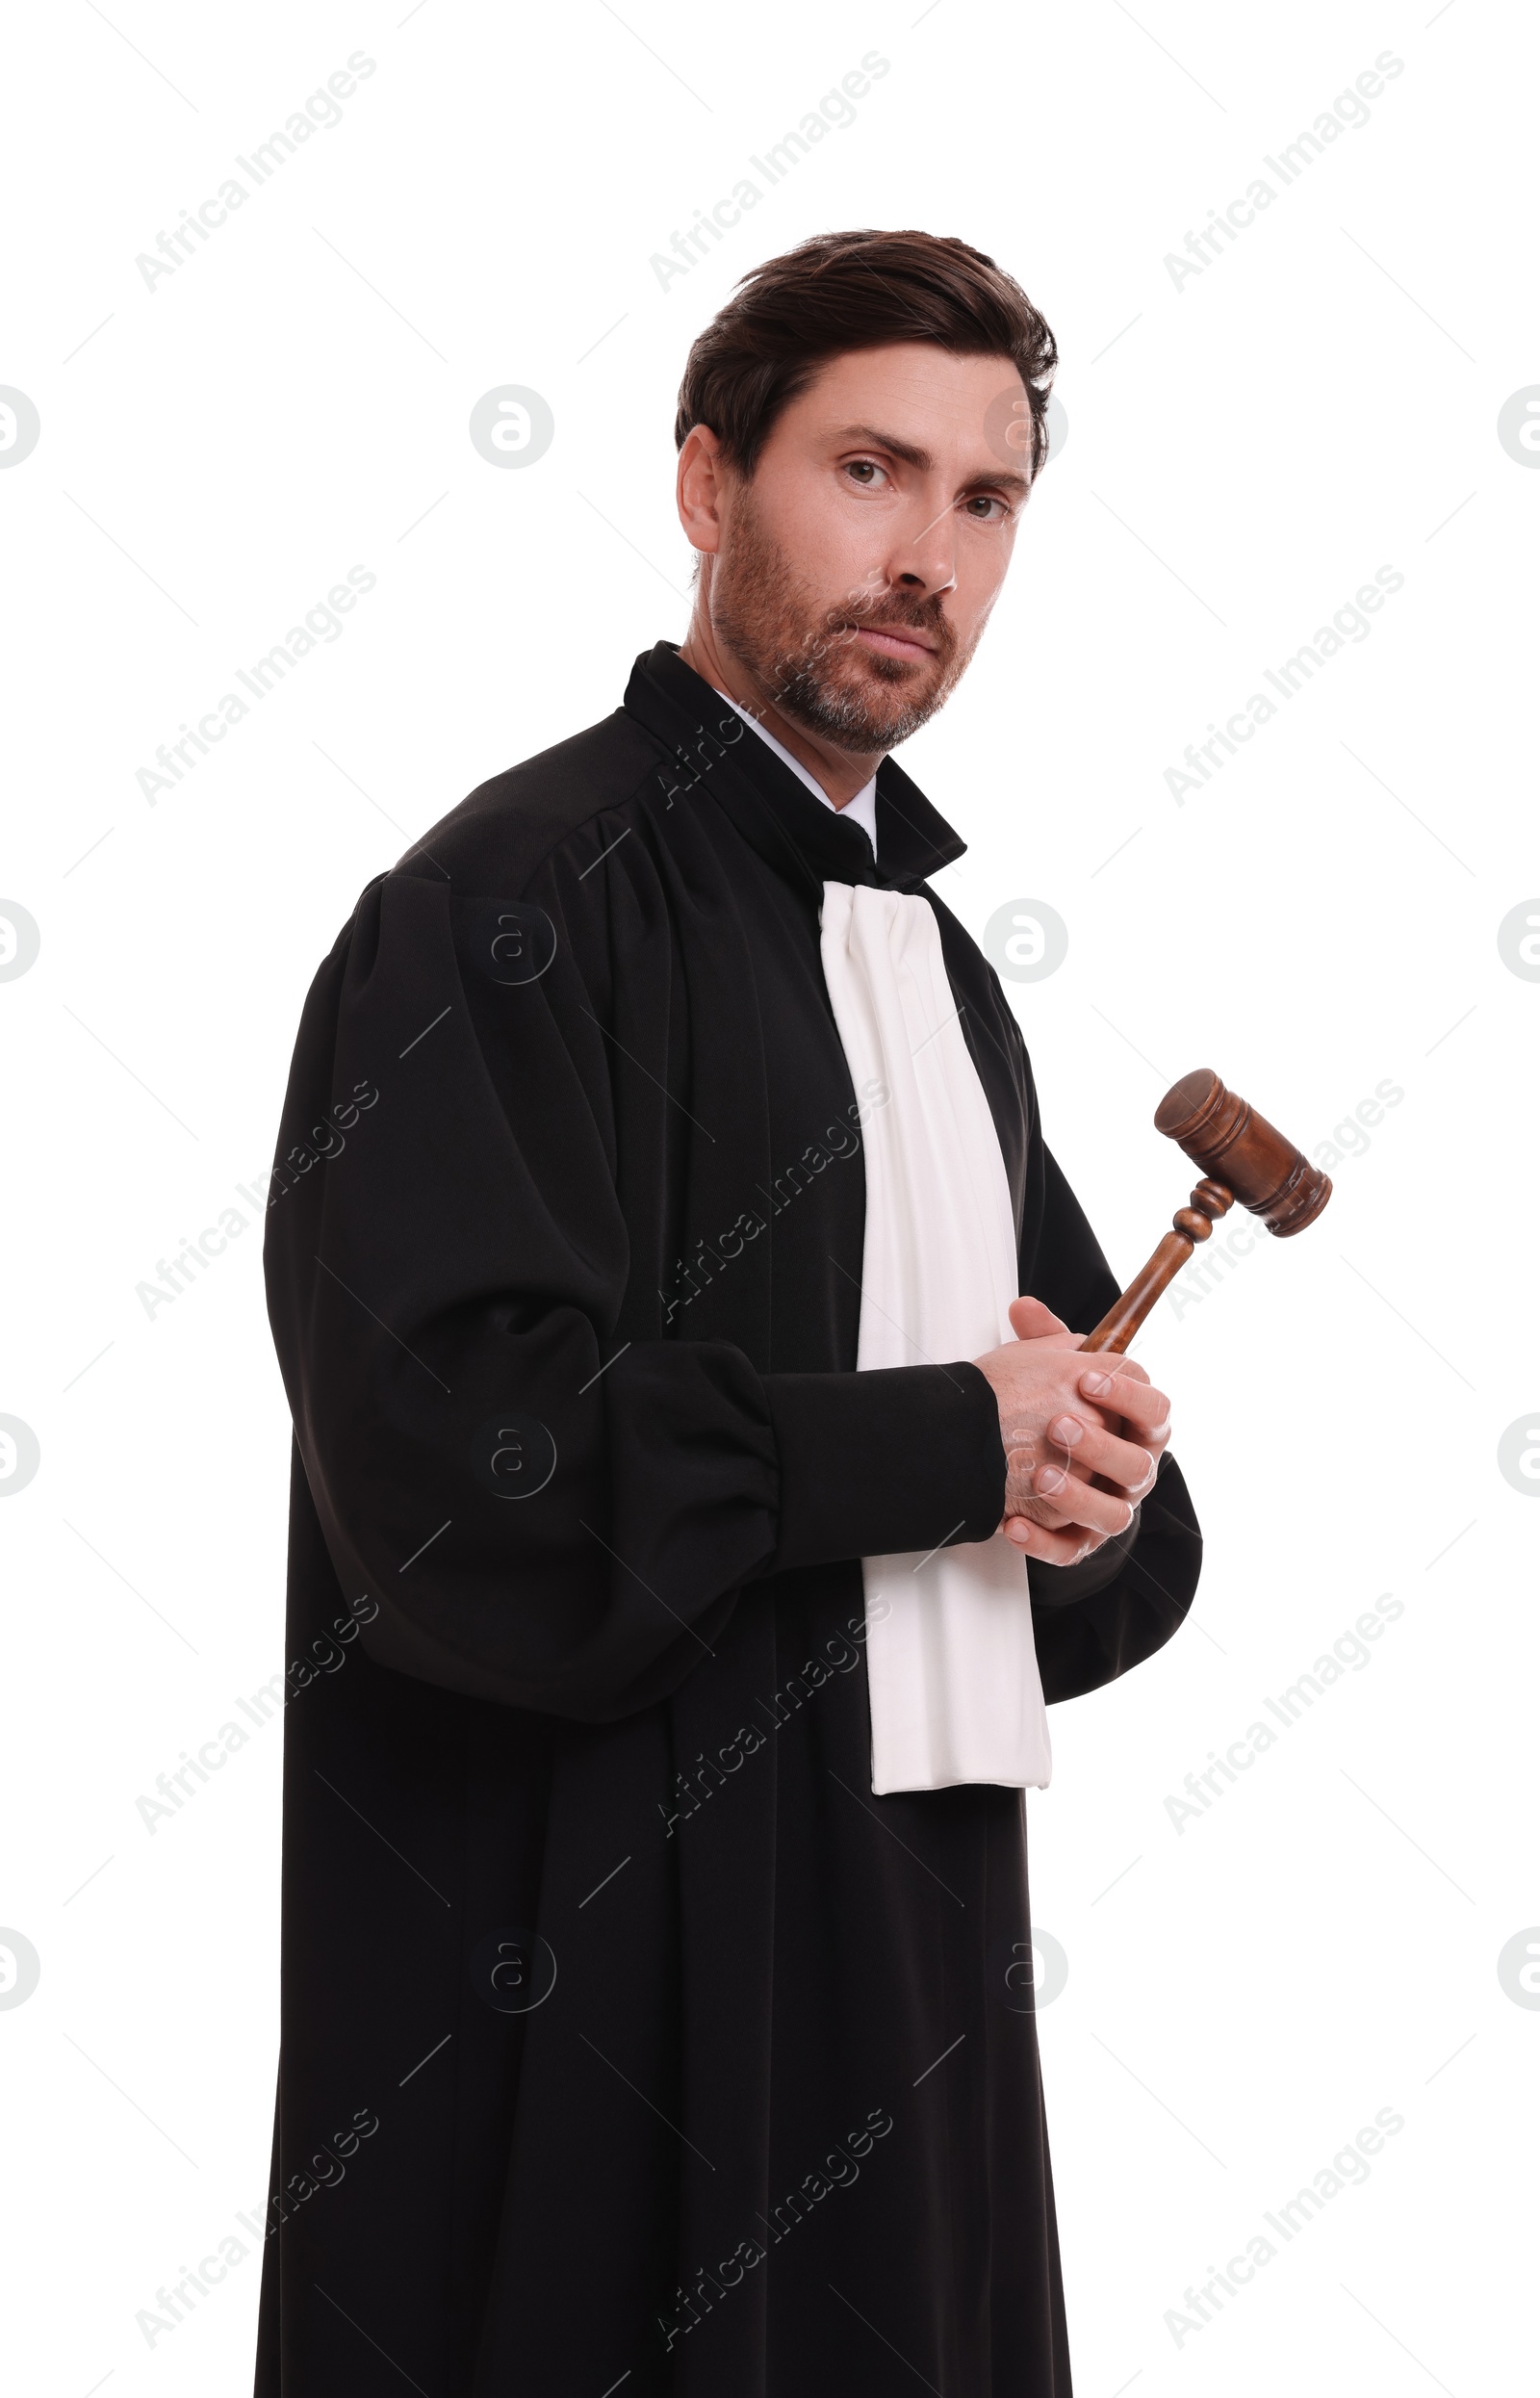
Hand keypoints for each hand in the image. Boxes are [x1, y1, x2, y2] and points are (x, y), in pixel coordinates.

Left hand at [971, 1296, 1171, 1562]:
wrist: (1051, 1468)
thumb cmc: (1066, 1413)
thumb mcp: (1059, 1375)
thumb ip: (1048, 1343)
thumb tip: (1024, 1307)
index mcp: (1139, 1428)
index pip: (1156, 1410)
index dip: (1128, 1394)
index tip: (1088, 1377)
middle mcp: (1135, 1473)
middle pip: (1138, 1465)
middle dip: (1101, 1444)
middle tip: (1059, 1424)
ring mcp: (1111, 1510)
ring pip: (1114, 1516)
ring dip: (1078, 1496)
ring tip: (1041, 1477)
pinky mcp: (1082, 1543)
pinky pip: (1070, 1551)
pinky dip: (1043, 1542)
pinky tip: (1013, 1524)